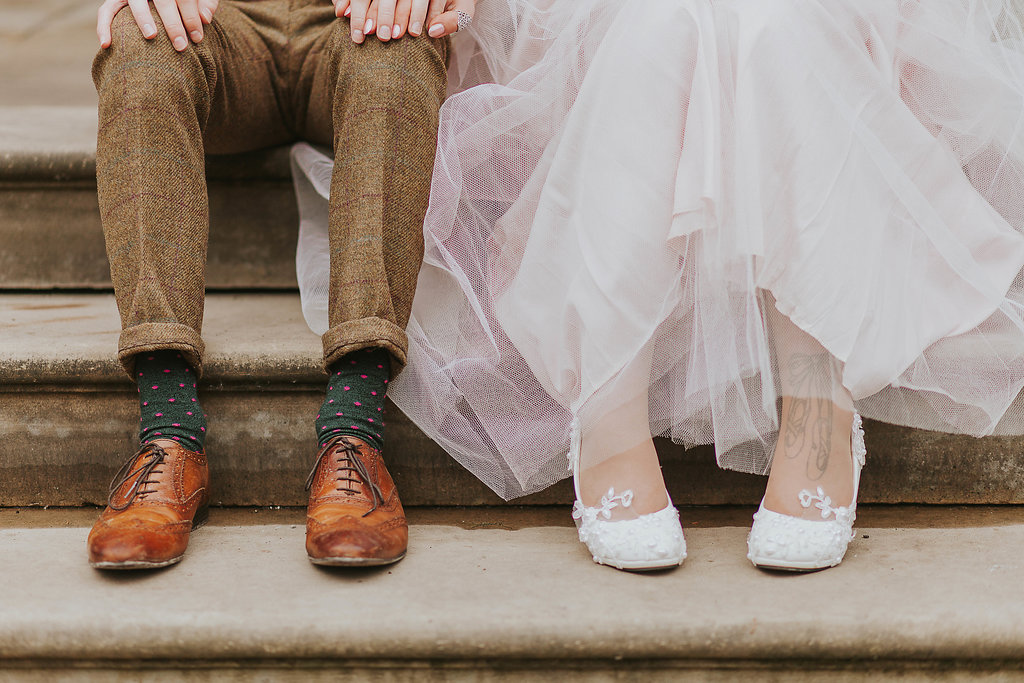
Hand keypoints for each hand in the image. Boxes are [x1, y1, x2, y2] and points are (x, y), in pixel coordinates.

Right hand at [97, 0, 219, 50]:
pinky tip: (107, 44)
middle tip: (181, 45)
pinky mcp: (117, 0)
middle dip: (172, 23)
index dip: (191, 16)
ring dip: (143, 18)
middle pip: (162, 0)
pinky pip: (106, 10)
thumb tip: (205, 19)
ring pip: (135, 2)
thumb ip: (205, 4)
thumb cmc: (189, 0)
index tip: (197, 37)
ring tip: (152, 36)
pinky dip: (104, 26)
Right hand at [333, 0, 471, 42]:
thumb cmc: (455, 3)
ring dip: (364, 13)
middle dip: (384, 17)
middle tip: (380, 38)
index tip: (402, 35)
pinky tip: (341, 13)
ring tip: (359, 34)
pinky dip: (346, 1)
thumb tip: (434, 30)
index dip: (409, 15)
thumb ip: (454, 19)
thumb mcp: (463, 9)